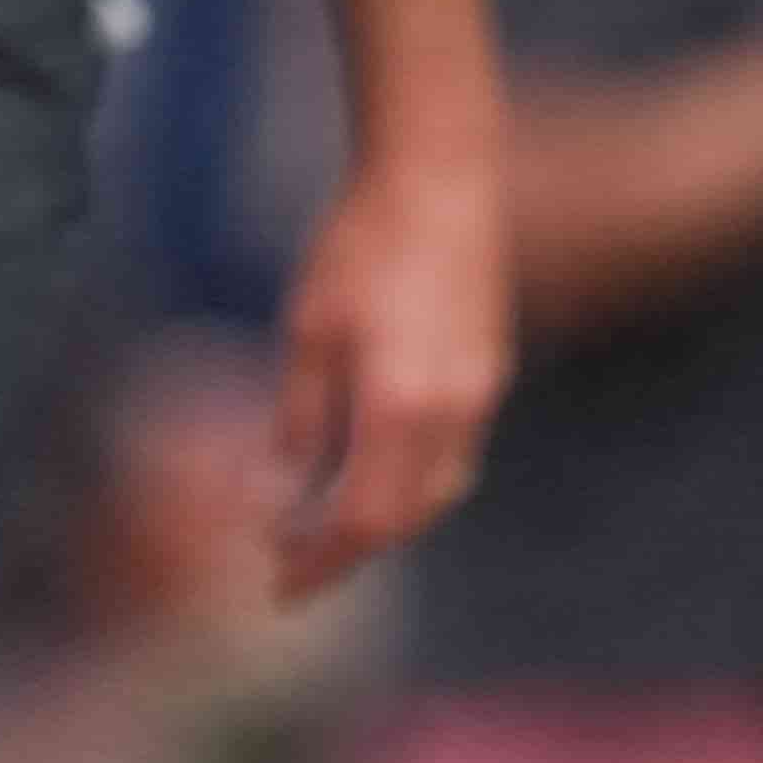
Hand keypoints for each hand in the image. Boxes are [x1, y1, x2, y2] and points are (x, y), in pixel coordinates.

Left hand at [267, 130, 510, 595]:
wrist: (440, 176)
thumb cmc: (361, 243)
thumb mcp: (310, 331)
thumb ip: (297, 422)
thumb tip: (271, 498)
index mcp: (401, 408)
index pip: (362, 521)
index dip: (318, 563)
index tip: (277, 586)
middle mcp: (453, 414)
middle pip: (404, 519)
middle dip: (347, 553)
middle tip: (293, 568)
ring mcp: (481, 395)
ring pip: (438, 494)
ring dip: (384, 521)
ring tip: (326, 527)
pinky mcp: (491, 373)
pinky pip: (455, 457)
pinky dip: (413, 483)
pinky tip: (374, 470)